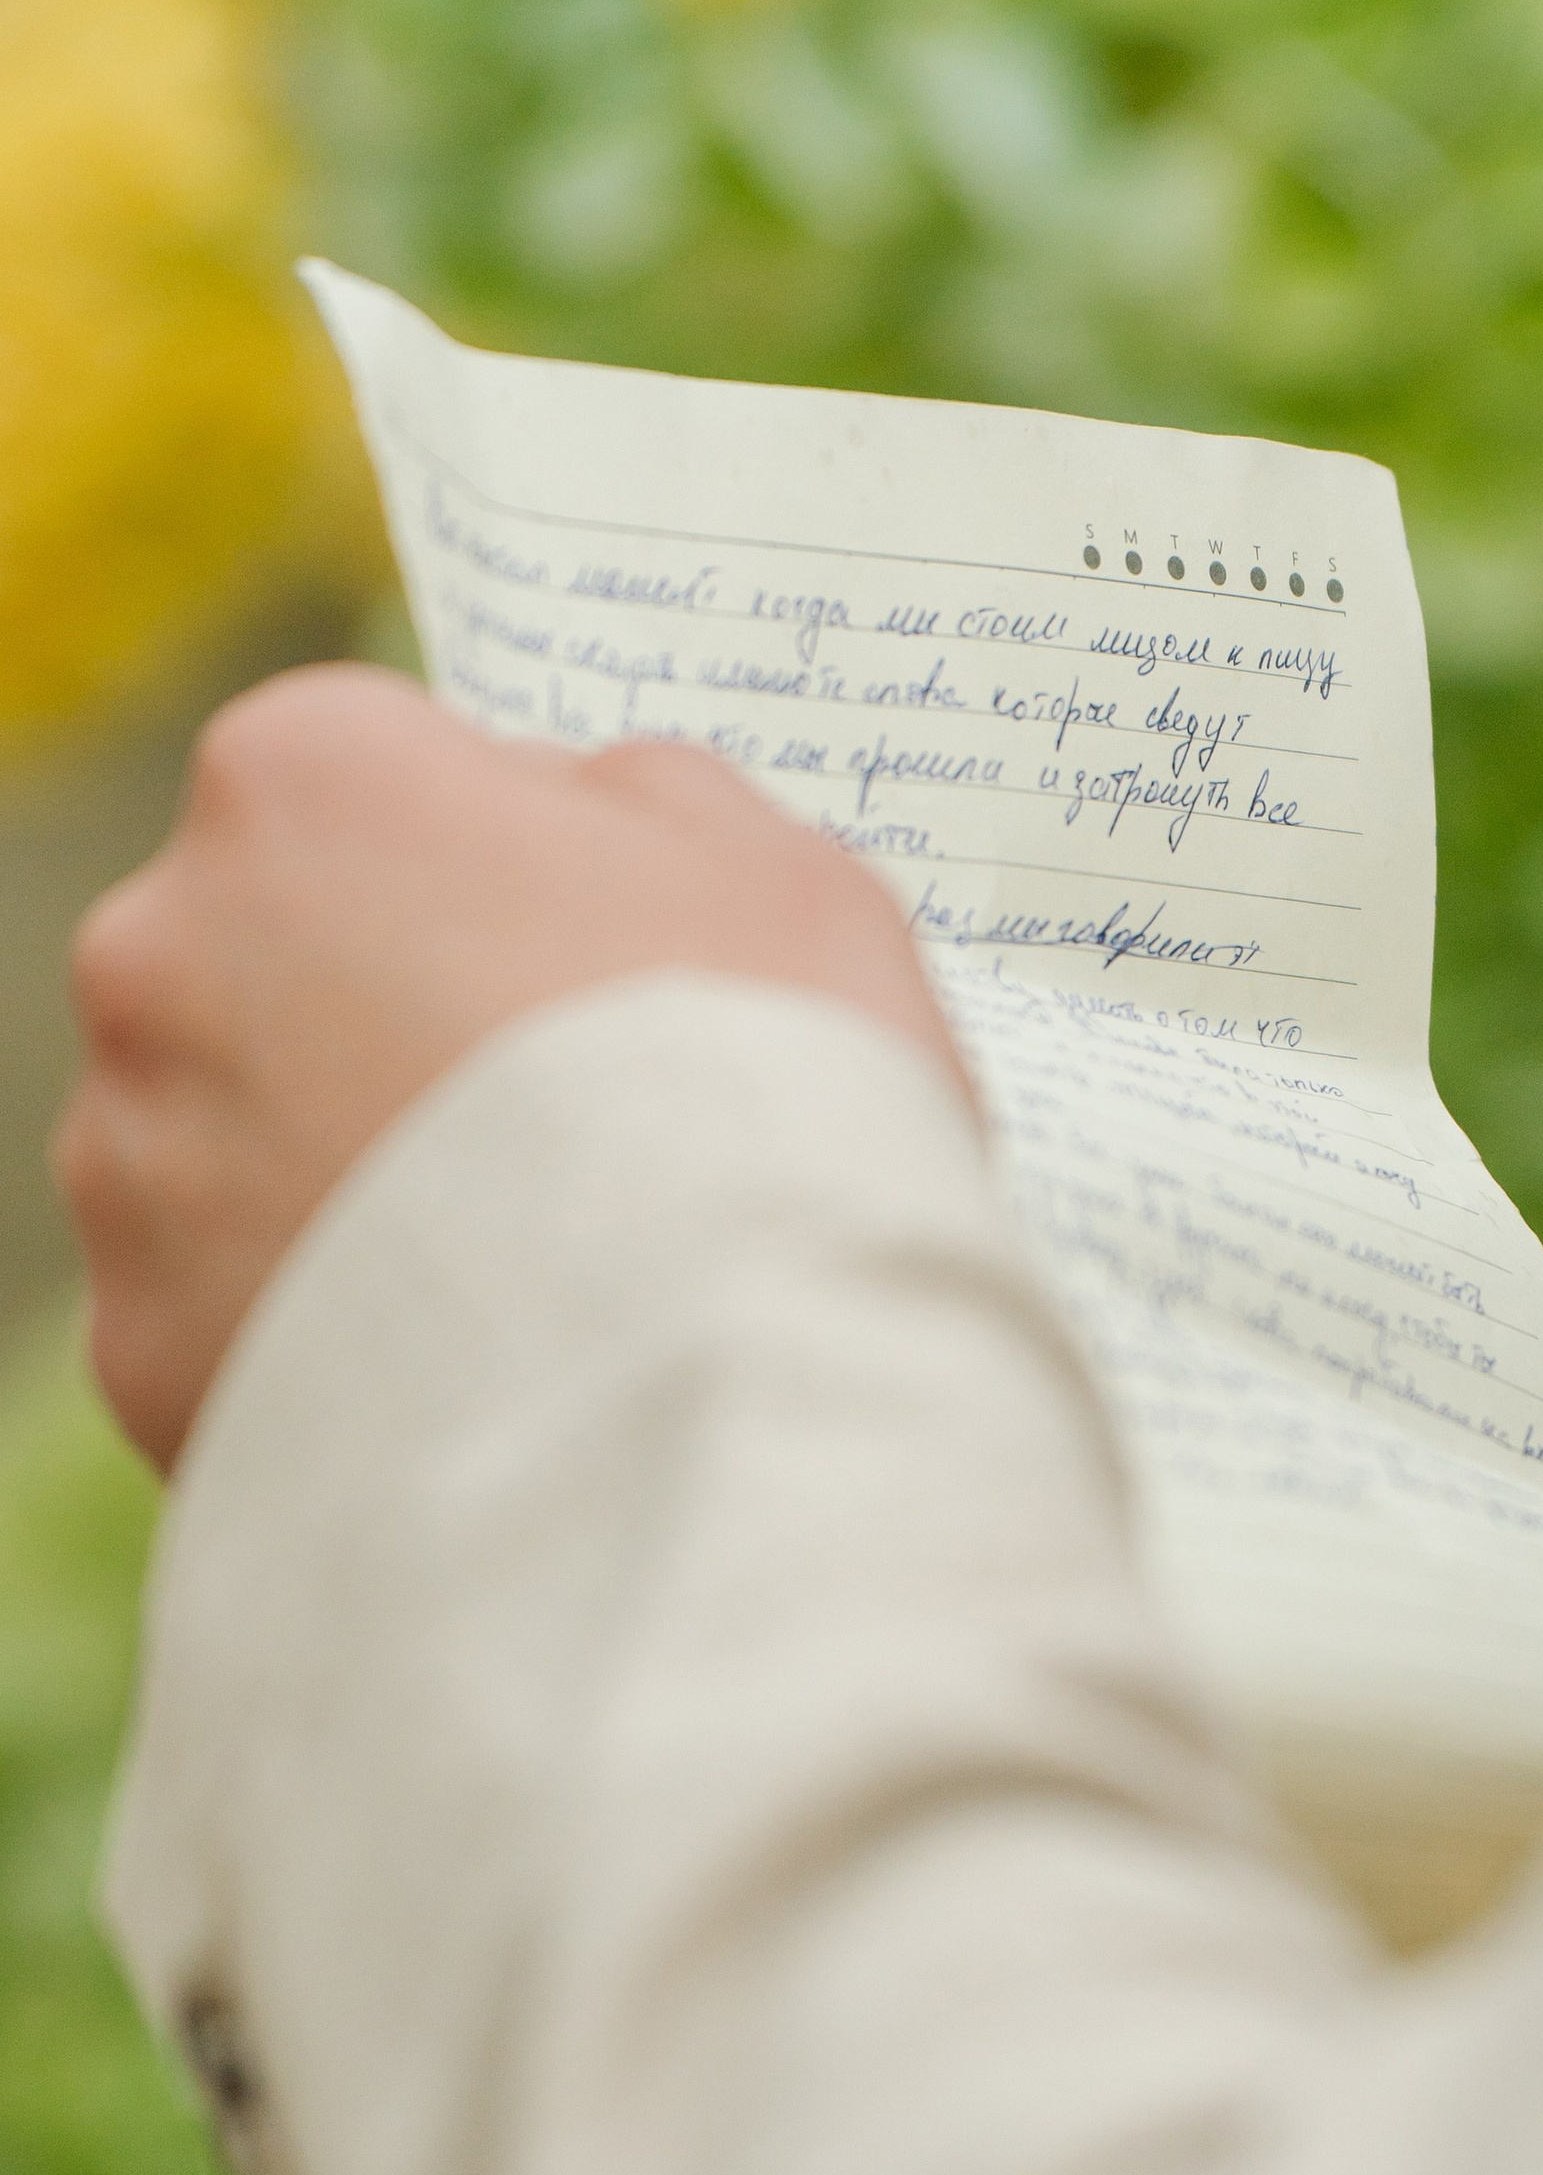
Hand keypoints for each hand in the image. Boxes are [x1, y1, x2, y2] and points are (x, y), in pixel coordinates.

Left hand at [55, 666, 967, 1474]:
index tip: (596, 950)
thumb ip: (644, 804)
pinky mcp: (141, 1346)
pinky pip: (233, 1309)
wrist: (721, 1406)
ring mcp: (132, 1161)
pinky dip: (327, 1331)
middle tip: (570, 1117)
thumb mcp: (777, 867)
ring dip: (350, 1175)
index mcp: (305, 783)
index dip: (501, 857)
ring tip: (536, 1265)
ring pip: (237, 1138)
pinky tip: (477, 1368)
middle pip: (280, 952)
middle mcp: (162, 949)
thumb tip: (573, 825)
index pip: (374, 769)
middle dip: (394, 1013)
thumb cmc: (764, 1092)